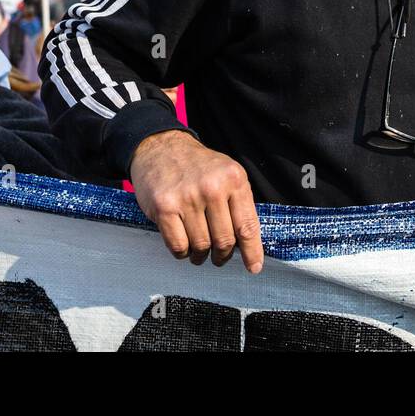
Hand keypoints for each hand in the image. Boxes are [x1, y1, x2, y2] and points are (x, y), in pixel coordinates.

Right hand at [128, 130, 263, 272]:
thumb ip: (238, 204)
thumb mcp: (226, 175)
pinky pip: (178, 246)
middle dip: (222, 256)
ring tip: (200, 251)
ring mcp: (187, 197)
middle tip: (219, 257)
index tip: (254, 267)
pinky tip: (184, 244)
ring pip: (201, 246)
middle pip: (224, 241)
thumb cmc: (198, 167)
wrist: (160, 148)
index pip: (247, 226)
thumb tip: (248, 246)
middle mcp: (212, 187)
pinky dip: (183, 253)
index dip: (252, 252)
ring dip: (201, 256)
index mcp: (233, 179)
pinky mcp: (164, 207)